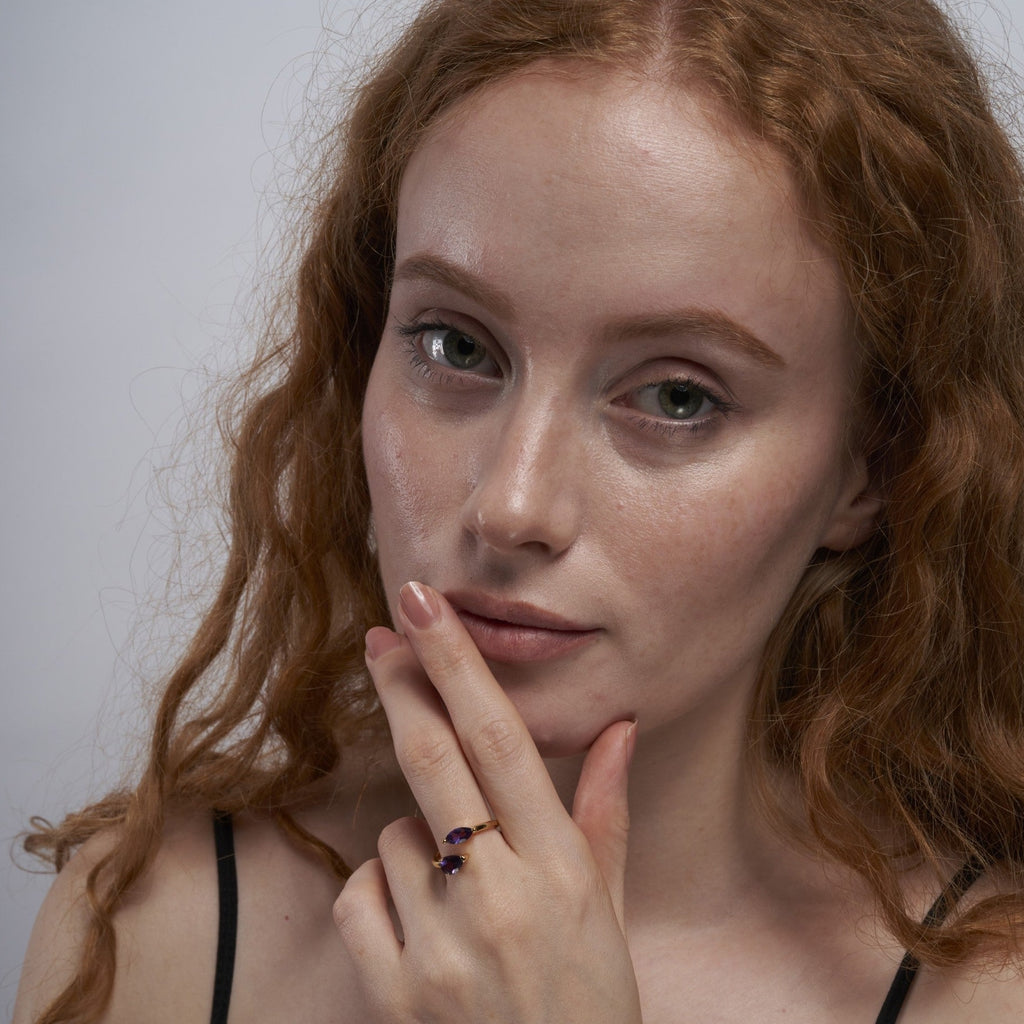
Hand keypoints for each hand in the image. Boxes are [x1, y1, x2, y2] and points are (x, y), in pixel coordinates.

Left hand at [333, 581, 641, 1023]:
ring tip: (455, 892)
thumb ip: (605, 812)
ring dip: (412, 839)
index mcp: (559, 867)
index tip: (425, 607)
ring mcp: (442, 945)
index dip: (458, 664)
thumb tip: (616, 726)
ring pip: (393, 835)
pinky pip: (359, 896)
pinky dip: (379, 896)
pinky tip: (417, 929)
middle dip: (403, 684)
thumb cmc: (586, 1004)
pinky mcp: (394, 991)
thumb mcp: (609, 909)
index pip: (501, 739)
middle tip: (381, 635)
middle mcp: (499, 895)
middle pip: (434, 758)